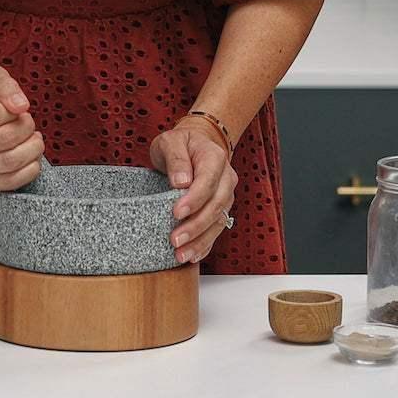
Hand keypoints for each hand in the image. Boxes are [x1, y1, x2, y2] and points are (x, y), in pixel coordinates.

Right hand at [0, 65, 44, 191]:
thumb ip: (4, 84)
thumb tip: (20, 106)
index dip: (10, 110)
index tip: (15, 107)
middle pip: (3, 139)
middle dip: (25, 127)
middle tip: (28, 120)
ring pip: (9, 161)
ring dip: (32, 147)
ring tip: (33, 137)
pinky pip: (11, 182)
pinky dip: (30, 168)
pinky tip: (31, 155)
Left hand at [149, 120, 237, 263]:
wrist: (195, 146)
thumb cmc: (181, 144)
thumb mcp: (171, 141)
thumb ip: (176, 158)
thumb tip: (181, 181)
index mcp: (215, 157)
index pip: (208, 181)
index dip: (194, 200)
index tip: (176, 213)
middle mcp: (226, 178)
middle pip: (216, 205)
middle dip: (196, 226)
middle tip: (175, 240)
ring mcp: (226, 196)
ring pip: (219, 222)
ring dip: (200, 241)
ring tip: (181, 254)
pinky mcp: (221, 210)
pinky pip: (216, 231)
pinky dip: (205, 245)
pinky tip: (192, 256)